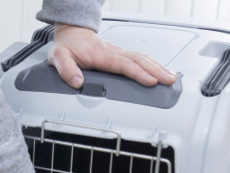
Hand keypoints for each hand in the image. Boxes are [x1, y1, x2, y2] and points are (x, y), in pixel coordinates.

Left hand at [48, 23, 177, 87]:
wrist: (71, 33)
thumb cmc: (66, 46)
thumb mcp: (59, 58)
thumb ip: (66, 70)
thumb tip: (77, 81)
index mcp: (101, 55)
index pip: (123, 64)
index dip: (138, 73)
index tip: (150, 80)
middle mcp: (113, 52)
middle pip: (139, 60)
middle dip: (156, 70)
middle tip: (170, 81)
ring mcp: (119, 52)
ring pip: (142, 58)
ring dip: (158, 67)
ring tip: (171, 77)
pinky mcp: (121, 55)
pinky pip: (140, 59)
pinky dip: (153, 65)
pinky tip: (161, 71)